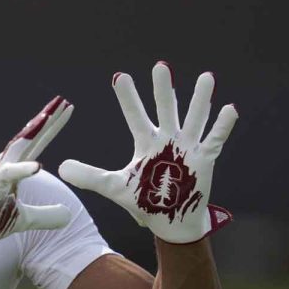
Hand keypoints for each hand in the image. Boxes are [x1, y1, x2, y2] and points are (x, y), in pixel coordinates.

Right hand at [0, 96, 73, 257]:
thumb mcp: (24, 219)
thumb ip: (45, 215)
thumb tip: (68, 213)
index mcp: (14, 169)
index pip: (37, 143)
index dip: (52, 127)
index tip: (67, 109)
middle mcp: (6, 165)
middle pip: (32, 138)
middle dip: (48, 119)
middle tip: (65, 102)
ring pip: (20, 147)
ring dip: (34, 132)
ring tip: (50, 115)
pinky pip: (8, 174)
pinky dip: (22, 170)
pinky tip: (37, 166)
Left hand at [59, 62, 237, 243]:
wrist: (170, 222)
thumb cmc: (144, 201)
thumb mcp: (113, 187)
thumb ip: (89, 176)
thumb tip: (60, 167)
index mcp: (146, 143)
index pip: (135, 116)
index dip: (128, 98)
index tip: (119, 76)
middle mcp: (167, 140)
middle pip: (165, 109)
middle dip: (163, 90)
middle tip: (160, 66)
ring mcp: (187, 148)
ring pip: (194, 118)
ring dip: (200, 99)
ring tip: (205, 77)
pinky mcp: (204, 160)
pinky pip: (215, 140)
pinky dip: (222, 126)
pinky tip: (229, 108)